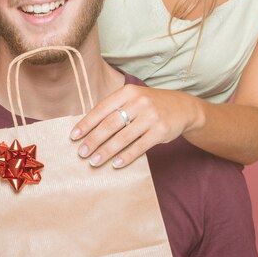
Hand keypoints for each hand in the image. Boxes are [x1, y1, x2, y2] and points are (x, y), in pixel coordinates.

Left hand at [70, 84, 203, 167]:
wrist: (183, 108)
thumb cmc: (150, 105)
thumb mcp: (133, 99)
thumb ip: (114, 109)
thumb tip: (87, 128)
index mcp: (127, 92)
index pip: (101, 109)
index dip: (86, 124)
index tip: (74, 137)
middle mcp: (139, 102)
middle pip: (110, 124)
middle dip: (93, 140)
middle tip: (82, 153)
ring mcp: (151, 116)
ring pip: (123, 137)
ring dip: (106, 151)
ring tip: (94, 161)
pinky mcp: (161, 131)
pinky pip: (139, 146)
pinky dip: (126, 157)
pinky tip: (116, 164)